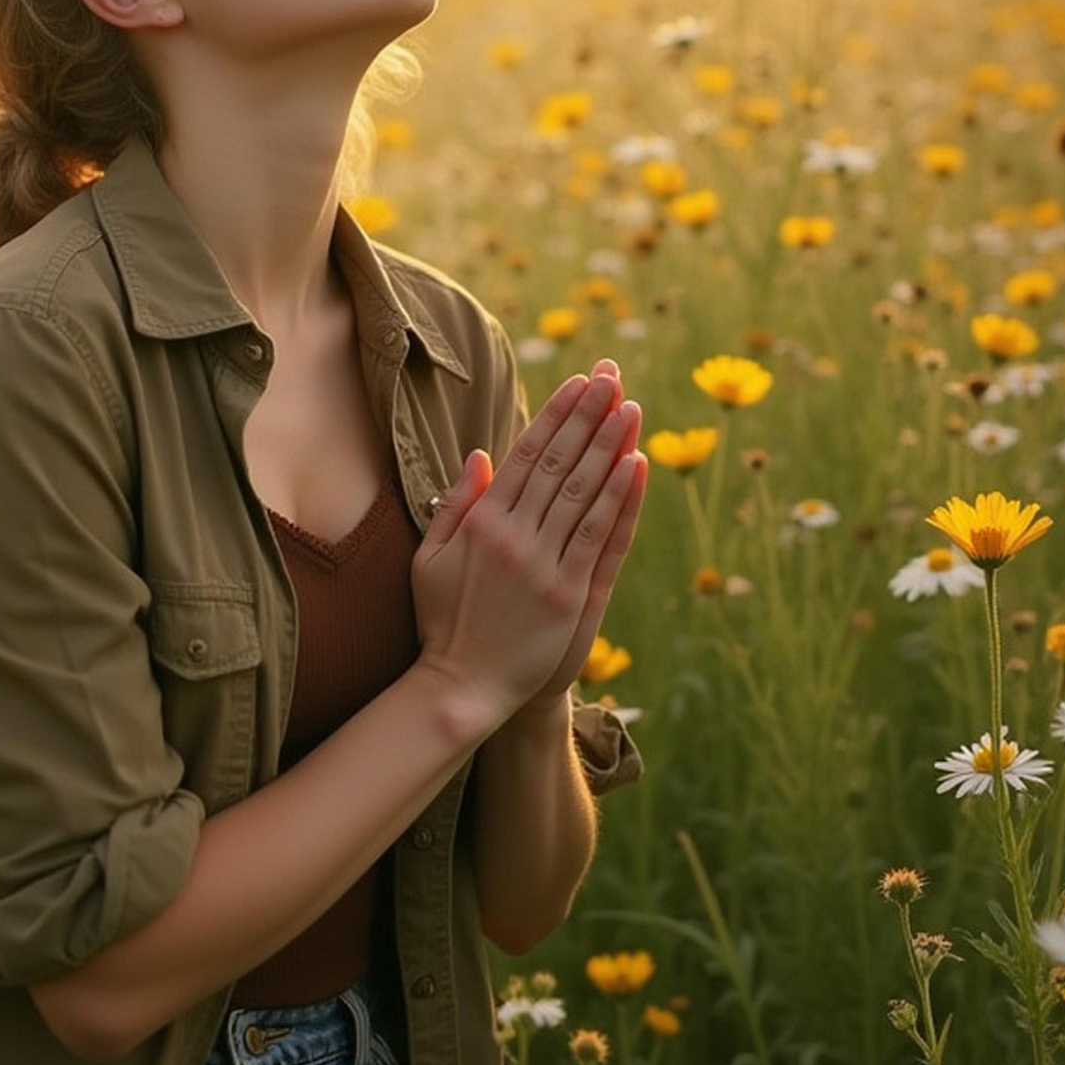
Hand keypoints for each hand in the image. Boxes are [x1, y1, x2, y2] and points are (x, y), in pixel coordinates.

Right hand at [410, 360, 648, 730]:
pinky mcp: (570, 595)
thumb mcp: (429, 558)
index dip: (554, 416)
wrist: (462, 686)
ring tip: (629, 407)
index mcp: (482, 523)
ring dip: (609, 446)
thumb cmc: (442, 621)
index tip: (578, 384)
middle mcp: (514, 537)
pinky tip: (635, 466)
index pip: (525, 455)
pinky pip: (599, 537)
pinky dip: (619, 500)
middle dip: (587, 416)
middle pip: (559, 463)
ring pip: (583, 493)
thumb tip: (481, 455)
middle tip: (612, 379)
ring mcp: (545, 565)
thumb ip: (455, 505)